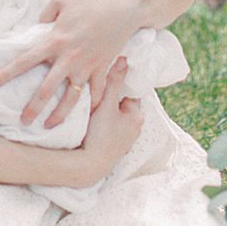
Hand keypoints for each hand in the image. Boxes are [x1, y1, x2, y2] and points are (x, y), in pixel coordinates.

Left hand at [0, 0, 145, 127]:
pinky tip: (86, 114)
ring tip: (49, 126)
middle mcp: (69, 58)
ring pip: (71, 98)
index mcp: (55, 40)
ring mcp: (87, 66)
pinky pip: (97, 92)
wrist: (125, 8)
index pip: (25, 60)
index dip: (6, 73)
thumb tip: (38, 26)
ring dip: (60, 115)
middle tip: (22, 121)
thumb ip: (45, 13)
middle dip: (32, 108)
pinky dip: (93, 104)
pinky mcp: (102, 68)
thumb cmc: (91, 1)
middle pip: (46, 89)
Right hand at [74, 62, 142, 184]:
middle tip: (96, 88)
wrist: (89, 166)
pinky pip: (110, 129)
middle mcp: (135, 129)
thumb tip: (124, 59)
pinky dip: (104, 124)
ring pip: (115, 117)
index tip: (106, 76)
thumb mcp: (106, 105)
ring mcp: (124, 140)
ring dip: (106, 111)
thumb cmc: (100, 135)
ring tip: (93, 104)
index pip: (130, 92)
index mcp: (137, 116)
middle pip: (122, 104)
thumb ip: (114, 82)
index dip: (118, 83)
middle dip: (111, 97)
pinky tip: (93, 121)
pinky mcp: (114, 148)